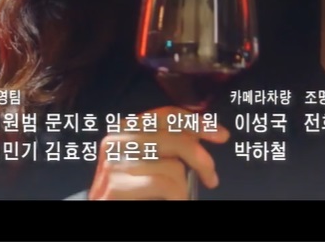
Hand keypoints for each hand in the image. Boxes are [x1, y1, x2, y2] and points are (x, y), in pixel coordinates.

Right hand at [88, 106, 229, 199]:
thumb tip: (201, 132)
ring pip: (173, 166)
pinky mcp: (116, 186)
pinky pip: (164, 185)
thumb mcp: (147, 159)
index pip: (167, 115)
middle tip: (211, 177)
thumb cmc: (130, 188)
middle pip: (176, 140)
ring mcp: (114, 164)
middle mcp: (116, 141)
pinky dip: (177, 196)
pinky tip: (174, 201)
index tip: (220, 134)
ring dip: (184, 186)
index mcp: (124, 129)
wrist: (105, 208)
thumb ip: (166, 142)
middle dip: (201, 160)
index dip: (196, 123)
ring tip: (180, 195)